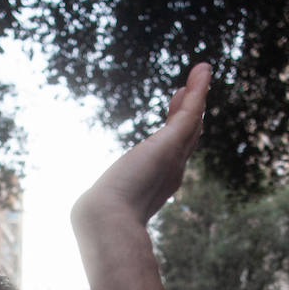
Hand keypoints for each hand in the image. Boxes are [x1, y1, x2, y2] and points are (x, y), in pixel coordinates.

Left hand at [72, 63, 209, 231]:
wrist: (111, 217)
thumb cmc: (107, 215)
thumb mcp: (112, 200)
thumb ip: (110, 199)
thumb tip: (86, 214)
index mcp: (160, 182)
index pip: (173, 151)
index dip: (178, 132)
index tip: (176, 113)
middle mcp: (173, 168)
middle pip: (188, 134)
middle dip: (191, 111)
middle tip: (191, 90)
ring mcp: (176, 154)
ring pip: (192, 119)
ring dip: (198, 94)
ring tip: (202, 72)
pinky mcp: (173, 141)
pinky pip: (190, 110)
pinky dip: (198, 90)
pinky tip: (201, 71)